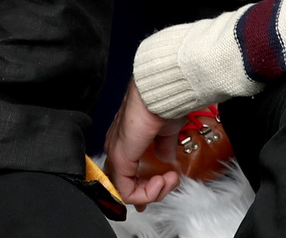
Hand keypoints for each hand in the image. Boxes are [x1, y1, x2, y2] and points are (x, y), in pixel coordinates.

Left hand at [104, 80, 184, 206]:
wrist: (162, 93)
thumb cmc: (163, 103)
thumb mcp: (167, 131)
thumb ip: (164, 146)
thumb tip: (165, 157)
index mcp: (125, 140)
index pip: (126, 174)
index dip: (143, 188)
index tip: (163, 186)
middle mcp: (116, 147)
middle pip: (126, 185)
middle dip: (150, 193)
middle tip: (169, 183)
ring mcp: (116, 153)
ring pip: (126, 190)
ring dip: (152, 192)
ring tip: (169, 179)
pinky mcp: (120, 158)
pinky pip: (126, 190)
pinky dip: (146, 193)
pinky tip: (161, 181)